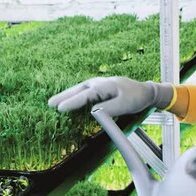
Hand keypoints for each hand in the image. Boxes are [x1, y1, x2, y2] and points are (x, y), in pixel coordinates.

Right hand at [48, 77, 173, 116]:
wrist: (145, 92)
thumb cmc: (135, 98)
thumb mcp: (124, 105)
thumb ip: (109, 108)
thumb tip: (93, 112)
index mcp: (104, 86)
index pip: (85, 95)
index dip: (72, 102)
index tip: (60, 109)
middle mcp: (98, 83)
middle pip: (77, 90)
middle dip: (63, 97)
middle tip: (49, 104)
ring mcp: (97, 85)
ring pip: (78, 90)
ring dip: (66, 95)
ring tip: (53, 103)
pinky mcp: (98, 89)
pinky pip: (83, 93)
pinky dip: (74, 96)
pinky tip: (68, 102)